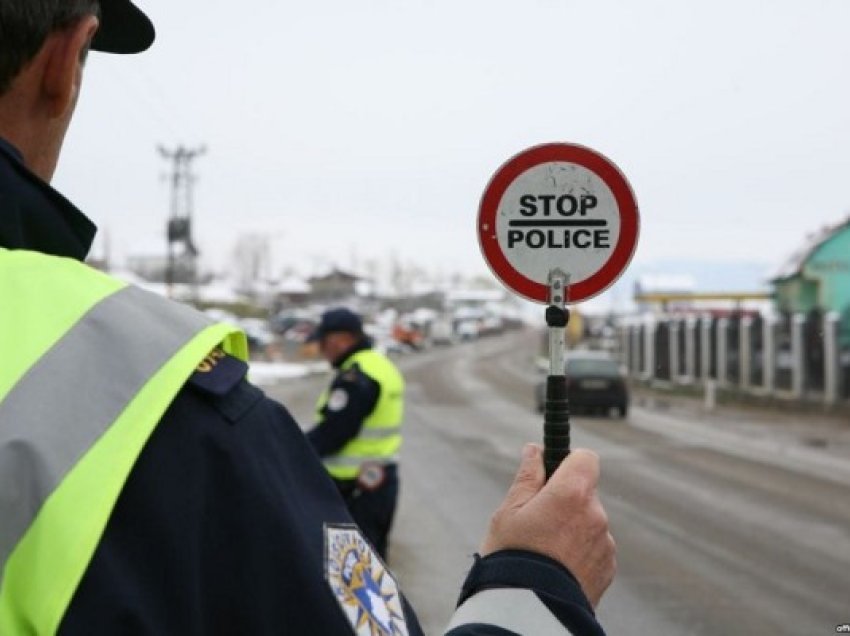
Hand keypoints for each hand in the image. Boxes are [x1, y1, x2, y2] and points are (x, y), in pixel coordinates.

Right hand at [479, 444, 615, 606]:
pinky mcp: (608, 568)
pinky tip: (557, 566)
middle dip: (565, 499)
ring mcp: (605, 543)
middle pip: (585, 492)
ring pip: (590, 521)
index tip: (551, 472)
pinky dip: (580, 551)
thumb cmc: (512, 557)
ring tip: (544, 550)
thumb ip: (527, 477)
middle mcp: (595, 515)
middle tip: (537, 519)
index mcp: (571, 494)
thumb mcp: (509, 511)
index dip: (569, 461)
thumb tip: (535, 450)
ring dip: (573, 527)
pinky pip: (595, 548)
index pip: (586, 458)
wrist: (528, 612)